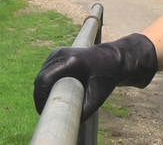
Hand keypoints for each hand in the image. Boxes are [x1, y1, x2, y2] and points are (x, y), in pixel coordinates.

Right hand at [33, 33, 157, 121]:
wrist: (111, 60)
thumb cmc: (106, 77)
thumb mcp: (97, 97)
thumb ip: (82, 112)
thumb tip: (65, 121)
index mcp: (72, 62)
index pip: (45, 79)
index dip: (40, 97)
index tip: (43, 111)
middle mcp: (62, 53)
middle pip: (41, 76)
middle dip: (40, 95)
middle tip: (45, 109)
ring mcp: (59, 51)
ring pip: (42, 72)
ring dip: (43, 88)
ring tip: (49, 101)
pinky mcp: (59, 53)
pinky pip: (47, 68)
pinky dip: (47, 80)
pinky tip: (53, 89)